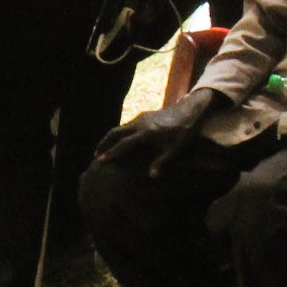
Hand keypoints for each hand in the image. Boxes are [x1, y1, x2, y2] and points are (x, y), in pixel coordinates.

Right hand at [96, 92, 213, 174]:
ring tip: (103, 149)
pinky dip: (119, 133)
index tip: (100, 160)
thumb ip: (162, 161)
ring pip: (120, 127)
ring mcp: (140, 117)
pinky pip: (126, 125)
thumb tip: (151, 176)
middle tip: (96, 155)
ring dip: (110, 138)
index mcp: (146, 133)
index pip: (124, 144)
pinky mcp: (143, 115)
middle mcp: (140, 124)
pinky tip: (119, 141)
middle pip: (115, 132)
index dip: (111, 153)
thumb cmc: (184, 132)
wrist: (190, 111)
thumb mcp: (175, 149)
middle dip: (104, 143)